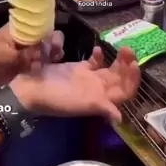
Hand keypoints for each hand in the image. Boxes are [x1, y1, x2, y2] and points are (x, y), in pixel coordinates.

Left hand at [0, 26, 64, 88]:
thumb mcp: (4, 56)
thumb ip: (23, 55)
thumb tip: (42, 55)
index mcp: (19, 29)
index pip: (40, 25)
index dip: (49, 33)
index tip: (54, 45)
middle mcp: (26, 37)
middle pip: (46, 36)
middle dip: (53, 44)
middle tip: (56, 55)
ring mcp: (27, 50)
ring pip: (46, 48)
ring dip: (52, 54)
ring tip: (54, 62)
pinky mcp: (27, 62)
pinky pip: (41, 61)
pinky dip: (47, 64)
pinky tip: (50, 69)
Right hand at [10, 46, 139, 121]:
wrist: (31, 90)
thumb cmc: (55, 98)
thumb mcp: (79, 104)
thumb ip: (100, 107)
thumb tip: (119, 118)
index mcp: (100, 99)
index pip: (125, 91)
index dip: (132, 80)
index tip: (134, 63)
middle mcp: (98, 89)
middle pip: (121, 79)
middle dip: (128, 65)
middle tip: (128, 50)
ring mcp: (89, 79)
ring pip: (111, 70)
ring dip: (119, 60)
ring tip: (121, 47)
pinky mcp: (78, 69)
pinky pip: (95, 63)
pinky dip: (100, 56)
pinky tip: (97, 49)